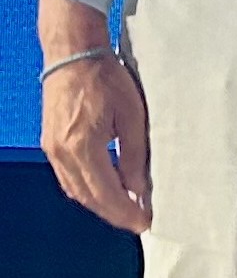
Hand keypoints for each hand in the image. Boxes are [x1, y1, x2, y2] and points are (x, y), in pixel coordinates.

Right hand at [39, 0, 150, 232]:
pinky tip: (105, 191)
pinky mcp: (50, 143)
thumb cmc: (106, 78)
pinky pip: (68, 177)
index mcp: (81, 146)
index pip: (105, 193)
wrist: (72, 53)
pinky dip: (87, 190)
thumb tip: (139, 190)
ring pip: (75, 190)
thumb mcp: (132, 117)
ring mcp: (51, 149)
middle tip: (138, 222)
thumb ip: (135, 157)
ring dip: (100, 204)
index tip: (145, 223)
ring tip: (126, 211)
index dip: (126, 212)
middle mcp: (61, 152)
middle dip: (114, 213)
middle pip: (88, 197)